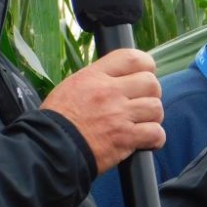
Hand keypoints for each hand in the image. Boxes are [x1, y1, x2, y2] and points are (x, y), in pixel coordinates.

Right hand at [41, 49, 163, 173]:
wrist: (50, 148)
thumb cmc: (57, 120)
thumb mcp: (72, 86)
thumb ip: (97, 79)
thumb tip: (118, 78)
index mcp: (96, 76)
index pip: (132, 57)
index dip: (146, 65)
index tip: (144, 75)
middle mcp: (110, 91)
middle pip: (150, 83)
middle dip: (150, 94)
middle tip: (141, 104)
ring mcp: (119, 115)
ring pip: (156, 108)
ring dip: (153, 118)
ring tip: (142, 124)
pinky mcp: (125, 138)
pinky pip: (156, 133)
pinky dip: (155, 139)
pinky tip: (145, 141)